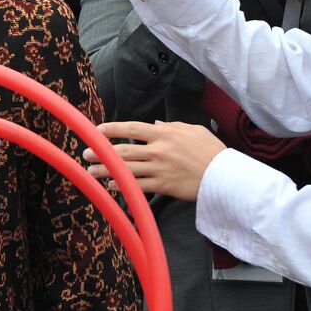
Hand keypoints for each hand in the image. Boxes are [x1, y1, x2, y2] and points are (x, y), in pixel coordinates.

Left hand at [84, 120, 226, 201]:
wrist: (224, 176)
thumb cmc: (211, 151)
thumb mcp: (193, 130)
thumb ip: (172, 126)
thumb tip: (156, 124)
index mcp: (165, 134)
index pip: (132, 128)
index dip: (112, 129)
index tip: (97, 131)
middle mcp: (159, 150)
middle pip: (123, 150)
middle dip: (101, 153)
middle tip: (86, 155)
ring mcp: (159, 169)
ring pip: (126, 170)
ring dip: (106, 171)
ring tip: (91, 172)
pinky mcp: (163, 186)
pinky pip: (138, 186)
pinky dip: (123, 186)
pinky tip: (111, 186)